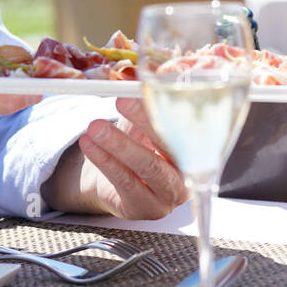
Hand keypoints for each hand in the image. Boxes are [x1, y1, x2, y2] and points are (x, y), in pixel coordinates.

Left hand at [69, 98, 188, 219]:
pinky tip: (90, 146)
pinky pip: (127, 183)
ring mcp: (171, 195)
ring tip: (94, 128)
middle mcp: (190, 173)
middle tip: (118, 102)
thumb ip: (142, 104)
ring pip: (147, 166)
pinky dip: (106, 161)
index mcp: (196, 148)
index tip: (139, 91)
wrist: (122, 183)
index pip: (183, 125)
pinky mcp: (148, 208)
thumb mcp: (142, 123)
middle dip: (141, 121)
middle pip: (169, 146)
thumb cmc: (139, 147)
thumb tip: (129, 77)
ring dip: (118, 144)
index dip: (160, 106)